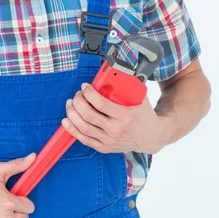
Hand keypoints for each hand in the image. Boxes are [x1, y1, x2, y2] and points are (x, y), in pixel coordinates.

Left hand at [61, 83, 176, 154]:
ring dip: (72, 113)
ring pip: (83, 127)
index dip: (88, 93)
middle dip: (78, 102)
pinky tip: (67, 120)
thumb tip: (111, 70)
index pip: (100, 104)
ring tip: (71, 104)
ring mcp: (109, 140)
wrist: (151, 137)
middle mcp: (116, 130)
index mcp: (125, 116)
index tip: (85, 86)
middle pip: (88, 115)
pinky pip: (84, 139)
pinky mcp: (104, 147)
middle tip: (77, 94)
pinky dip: (72, 129)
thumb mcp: (139, 97)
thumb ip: (126, 84)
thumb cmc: (143, 115)